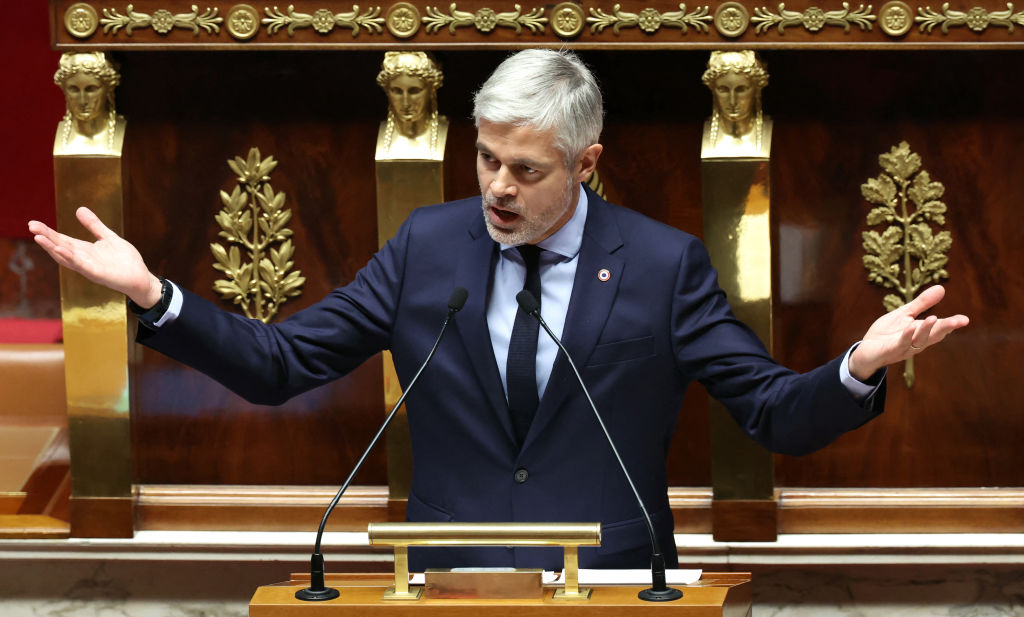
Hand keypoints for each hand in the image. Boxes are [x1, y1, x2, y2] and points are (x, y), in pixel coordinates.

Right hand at [28, 207, 161, 307]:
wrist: (141, 278)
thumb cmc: (125, 260)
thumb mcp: (109, 237)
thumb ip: (94, 225)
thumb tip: (79, 209)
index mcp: (84, 251)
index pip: (62, 240)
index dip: (48, 233)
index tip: (33, 223)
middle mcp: (83, 260)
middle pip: (60, 247)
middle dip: (46, 237)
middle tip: (31, 226)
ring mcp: (89, 268)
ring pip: (66, 258)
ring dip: (53, 248)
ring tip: (39, 237)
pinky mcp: (98, 274)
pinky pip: (82, 266)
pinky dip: (71, 258)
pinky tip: (62, 249)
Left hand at [848, 285, 969, 380]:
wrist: (865, 351)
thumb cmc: (886, 333)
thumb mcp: (904, 314)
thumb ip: (922, 303)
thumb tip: (942, 288)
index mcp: (921, 332)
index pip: (939, 328)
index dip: (951, 324)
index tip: (965, 319)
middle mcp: (916, 342)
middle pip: (934, 335)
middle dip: (946, 328)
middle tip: (959, 321)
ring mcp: (904, 348)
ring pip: (919, 341)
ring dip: (926, 330)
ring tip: (933, 318)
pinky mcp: (890, 351)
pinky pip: (900, 344)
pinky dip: (906, 336)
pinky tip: (910, 327)